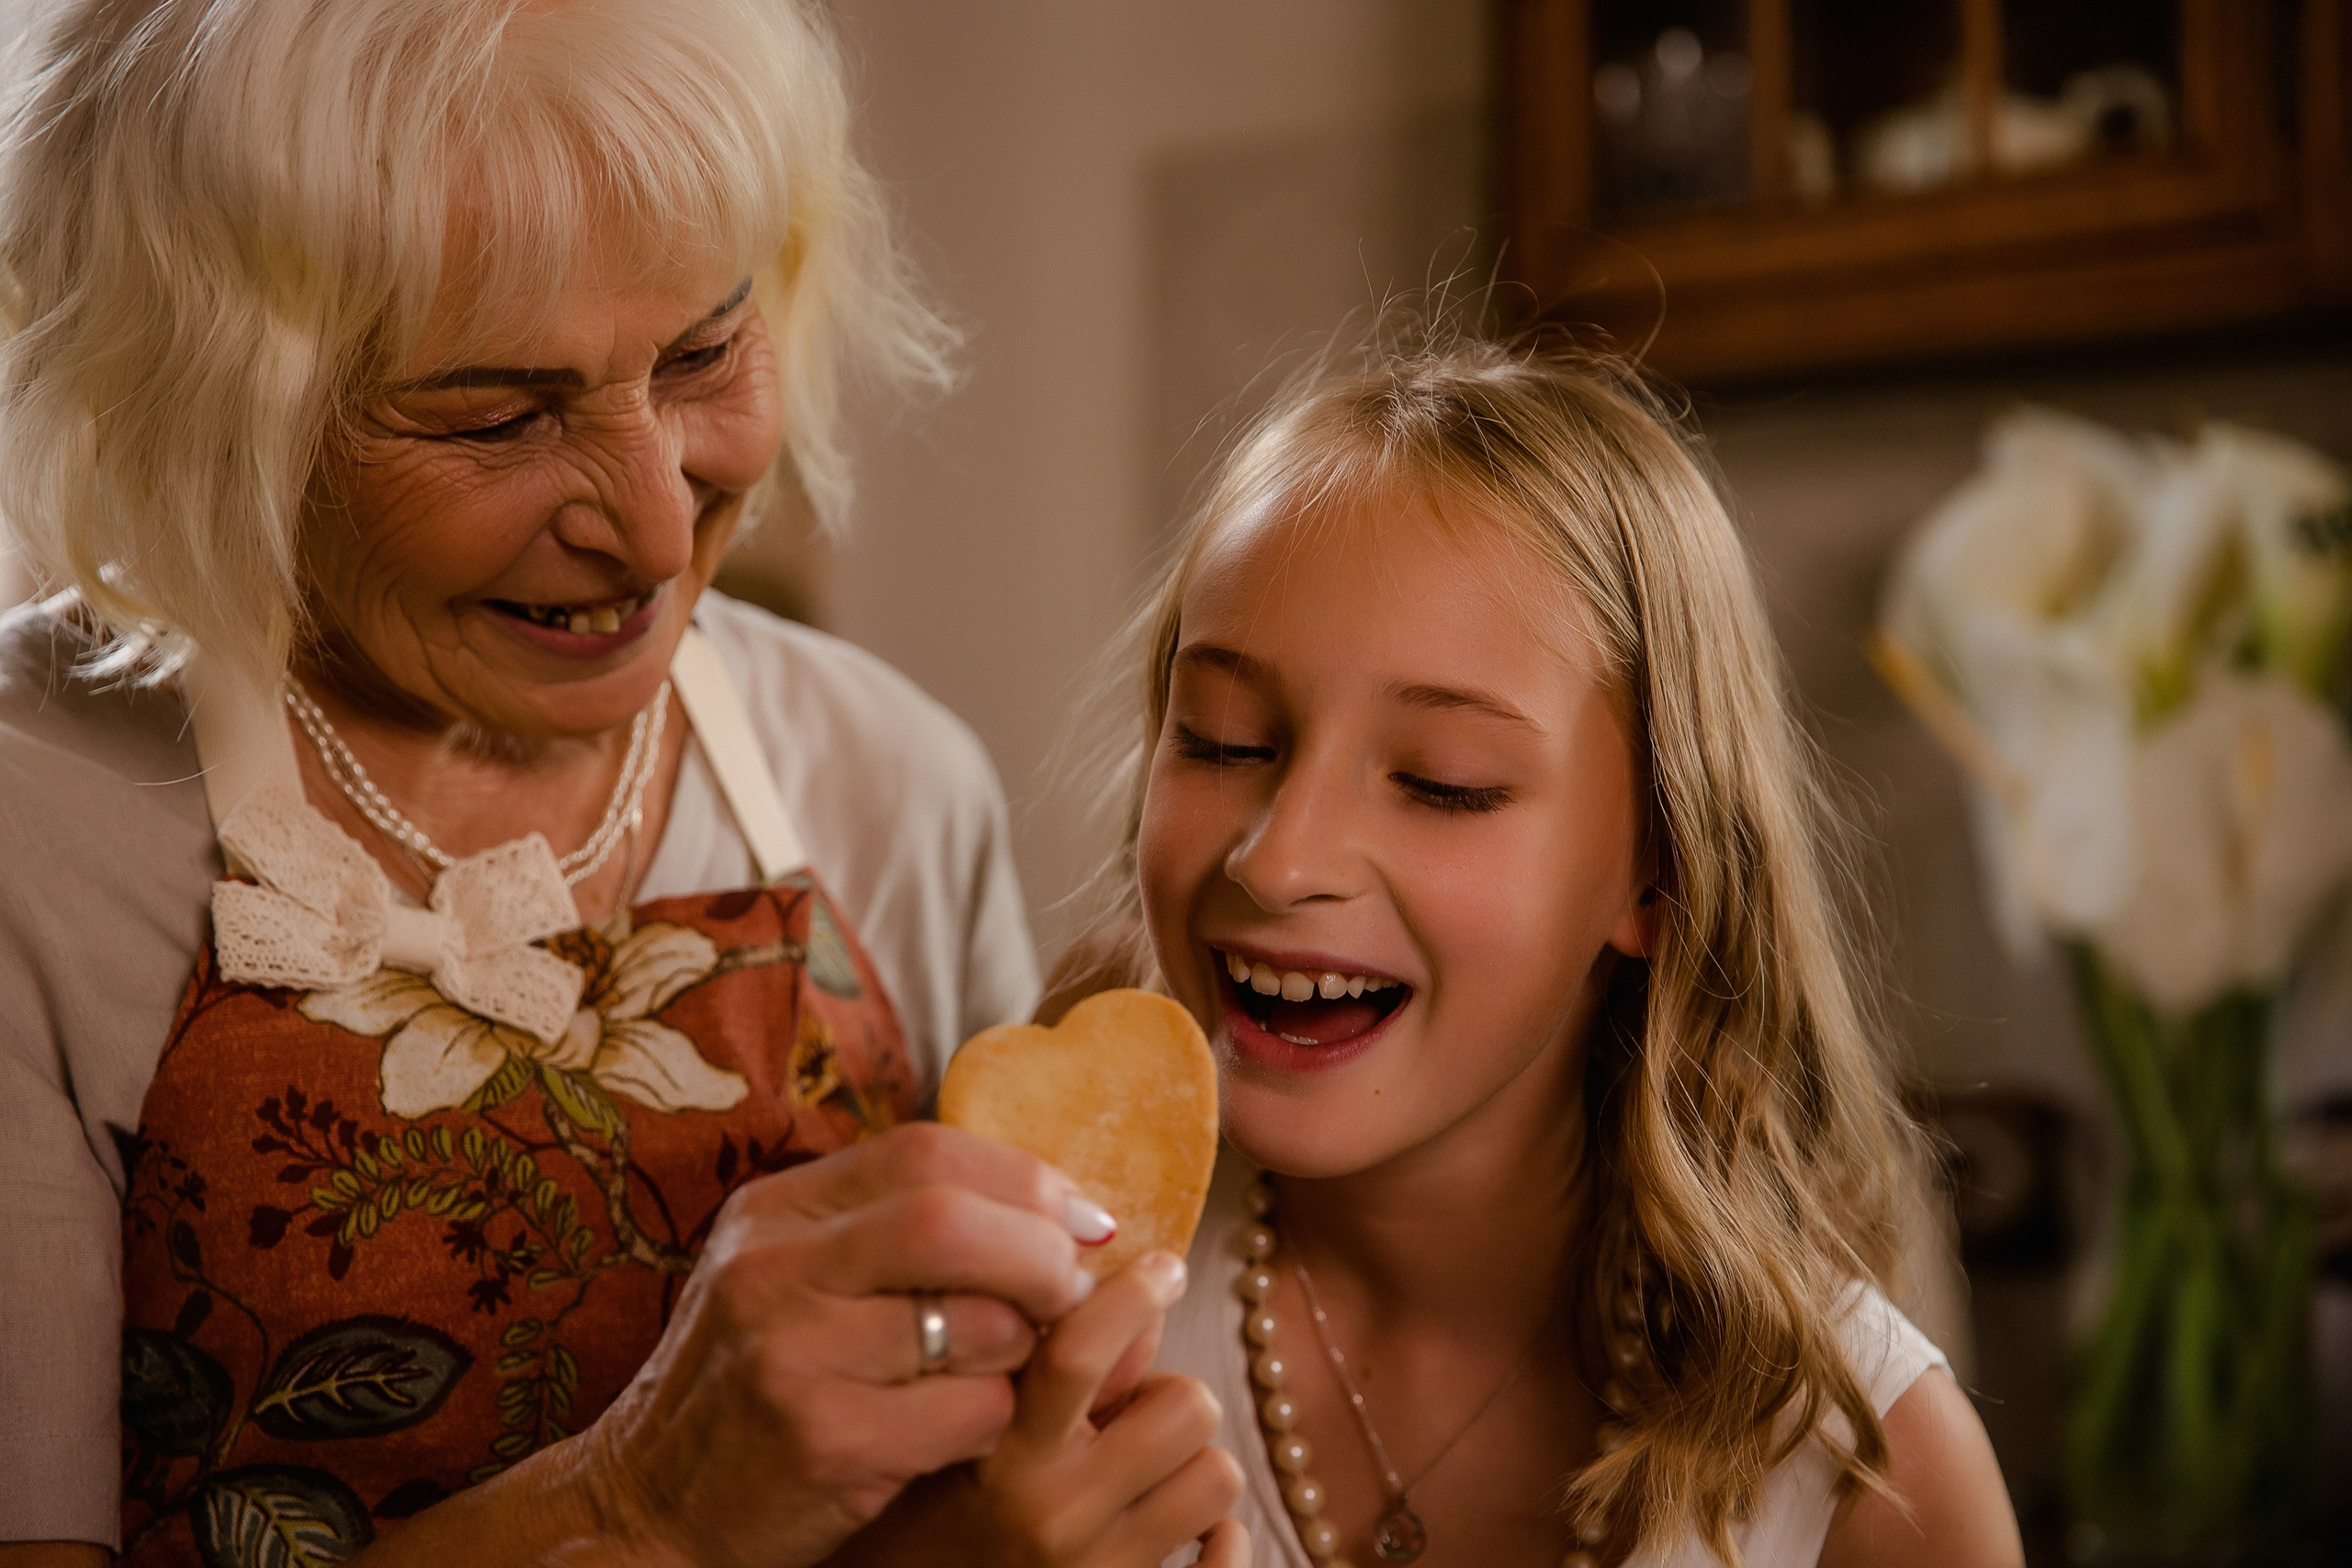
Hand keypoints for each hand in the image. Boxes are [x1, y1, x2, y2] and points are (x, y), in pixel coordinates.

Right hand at [579, 1122, 1101, 1567]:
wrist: (645, 1508)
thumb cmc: (755, 1386)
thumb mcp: (789, 1279)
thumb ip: (890, 1231)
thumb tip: (1056, 1208)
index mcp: (774, 1212)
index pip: (925, 1152)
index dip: (1026, 1179)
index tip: (1083, 1221)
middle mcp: (771, 1269)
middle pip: (952, 1220)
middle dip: (1041, 1254)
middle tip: (1076, 1291)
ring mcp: (790, 1354)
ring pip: (975, 1321)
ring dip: (1025, 1348)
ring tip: (1010, 1369)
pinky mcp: (820, 1440)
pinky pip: (967, 1412)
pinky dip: (995, 1419)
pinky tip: (968, 1433)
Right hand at [836, 1252, 1248, 1567]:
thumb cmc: (929, 1514)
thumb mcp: (966, 1432)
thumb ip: (1052, 1367)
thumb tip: (1139, 1310)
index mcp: (1004, 1456)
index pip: (1079, 1353)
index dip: (1134, 1293)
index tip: (1164, 1269)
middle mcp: (1055, 1515)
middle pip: (1186, 1407)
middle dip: (1169, 1395)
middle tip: (1131, 1411)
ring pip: (1217, 1474)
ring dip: (1192, 1463)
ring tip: (1144, 1469)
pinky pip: (1230, 1559)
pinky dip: (1224, 1539)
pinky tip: (1191, 1529)